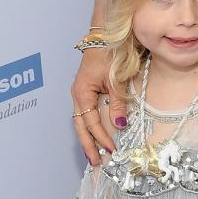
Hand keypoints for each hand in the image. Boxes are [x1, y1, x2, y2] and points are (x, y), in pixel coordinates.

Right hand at [71, 48, 126, 164]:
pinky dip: (91, 126)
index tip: (111, 150)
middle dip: (88, 145)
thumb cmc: (108, 53)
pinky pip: (87, 113)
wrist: (104, 35)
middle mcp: (78, 95)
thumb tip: (119, 124)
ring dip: (88, 138)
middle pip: (81, 127)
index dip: (101, 138)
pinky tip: (95, 134)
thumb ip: (117, 103)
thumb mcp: (115, 80)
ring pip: (82, 121)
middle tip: (94, 163)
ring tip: (94, 154)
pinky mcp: (87, 90)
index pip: (91, 123)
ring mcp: (81, 93)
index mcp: (82, 93)